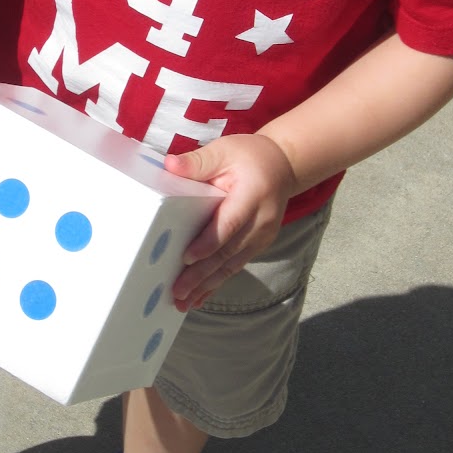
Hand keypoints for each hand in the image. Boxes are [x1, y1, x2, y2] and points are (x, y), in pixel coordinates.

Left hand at [163, 134, 295, 310]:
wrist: (282, 166)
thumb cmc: (249, 156)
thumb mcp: (224, 150)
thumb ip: (198, 161)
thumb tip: (170, 166)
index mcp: (253, 195)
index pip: (229, 223)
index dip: (209, 242)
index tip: (187, 258)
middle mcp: (262, 220)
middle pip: (228, 252)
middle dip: (202, 274)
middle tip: (177, 291)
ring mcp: (263, 236)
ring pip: (232, 265)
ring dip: (207, 285)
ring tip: (183, 302)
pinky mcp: (259, 244)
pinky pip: (235, 265)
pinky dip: (216, 282)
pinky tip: (200, 298)